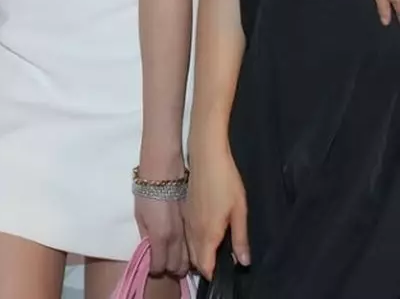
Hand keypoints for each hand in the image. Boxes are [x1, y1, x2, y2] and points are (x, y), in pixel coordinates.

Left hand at [135, 196, 187, 278]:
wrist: (164, 171)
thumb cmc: (147, 192)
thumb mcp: (139, 216)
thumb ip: (145, 237)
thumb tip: (149, 252)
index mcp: (160, 237)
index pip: (160, 267)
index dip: (154, 268)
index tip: (152, 264)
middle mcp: (176, 238)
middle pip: (178, 268)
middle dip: (170, 268)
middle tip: (163, 261)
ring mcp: (188, 231)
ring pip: (189, 260)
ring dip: (181, 261)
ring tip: (173, 255)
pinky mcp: (195, 224)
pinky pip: (193, 246)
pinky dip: (189, 250)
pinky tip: (182, 245)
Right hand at [184, 143, 248, 279]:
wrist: (206, 154)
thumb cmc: (226, 181)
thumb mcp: (239, 210)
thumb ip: (240, 238)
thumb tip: (243, 262)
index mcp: (207, 234)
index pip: (205, 266)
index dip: (214, 274)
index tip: (225, 271)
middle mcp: (193, 231)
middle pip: (195, 260)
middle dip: (206, 266)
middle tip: (222, 261)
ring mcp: (186, 220)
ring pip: (189, 248)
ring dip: (199, 254)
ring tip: (215, 249)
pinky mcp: (184, 210)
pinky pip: (187, 235)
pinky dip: (194, 241)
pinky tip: (206, 232)